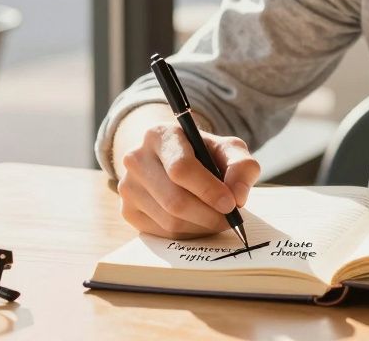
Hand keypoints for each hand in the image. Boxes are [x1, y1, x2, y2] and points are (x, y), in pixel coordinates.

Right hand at [116, 111, 260, 238]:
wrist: (170, 159)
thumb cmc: (203, 154)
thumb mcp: (227, 149)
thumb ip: (241, 166)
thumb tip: (238, 197)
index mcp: (160, 135)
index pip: (181, 168)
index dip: (208, 190)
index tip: (231, 204)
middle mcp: (136, 159)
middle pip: (175, 200)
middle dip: (209, 215)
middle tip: (231, 219)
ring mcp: (127, 186)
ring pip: (169, 220)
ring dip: (201, 226)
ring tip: (218, 219)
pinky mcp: (127, 210)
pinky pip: (161, 233)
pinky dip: (187, 233)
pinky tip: (199, 222)